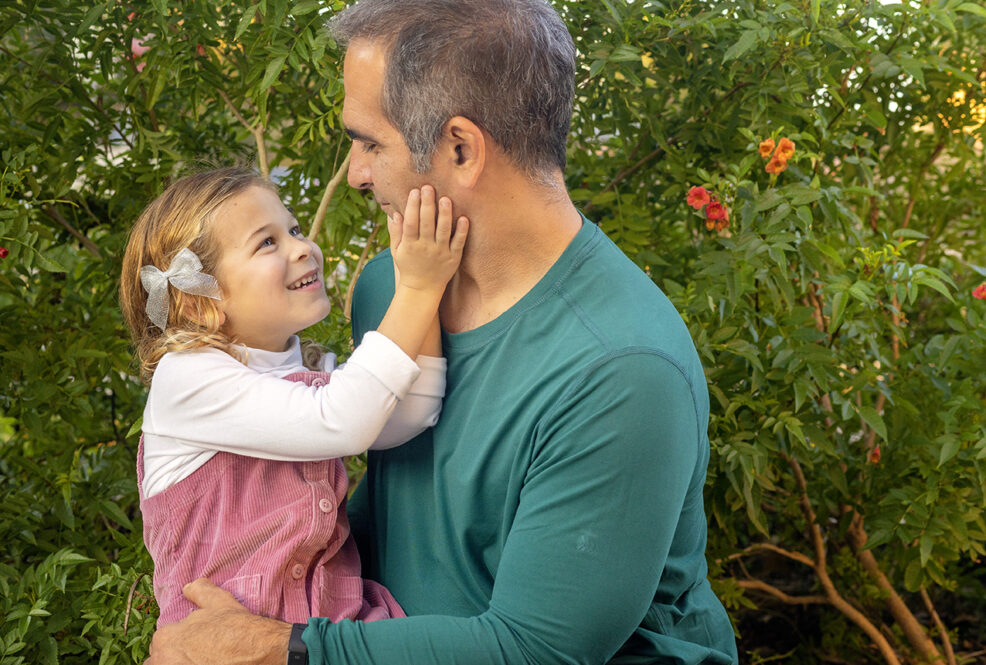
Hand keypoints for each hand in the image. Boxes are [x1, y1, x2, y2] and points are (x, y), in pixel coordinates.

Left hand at [145, 578, 290, 664]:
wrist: (258, 651)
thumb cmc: (237, 628)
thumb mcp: (219, 602)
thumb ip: (200, 591)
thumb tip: (188, 586)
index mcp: (165, 638)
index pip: (163, 642)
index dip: (182, 641)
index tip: (199, 643)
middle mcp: (162, 660)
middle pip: (162, 659)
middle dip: (177, 656)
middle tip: (201, 654)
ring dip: (182, 662)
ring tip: (206, 660)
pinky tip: (211, 664)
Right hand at [389, 186, 467, 294]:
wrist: (422, 289)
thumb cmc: (408, 266)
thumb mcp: (397, 251)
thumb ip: (396, 232)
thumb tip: (394, 213)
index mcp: (410, 245)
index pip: (411, 223)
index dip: (412, 207)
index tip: (415, 191)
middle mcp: (425, 248)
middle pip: (426, 224)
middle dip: (427, 205)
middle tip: (429, 187)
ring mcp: (441, 253)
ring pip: (443, 231)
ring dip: (445, 215)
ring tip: (446, 199)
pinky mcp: (453, 258)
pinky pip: (458, 243)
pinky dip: (462, 231)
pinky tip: (464, 218)